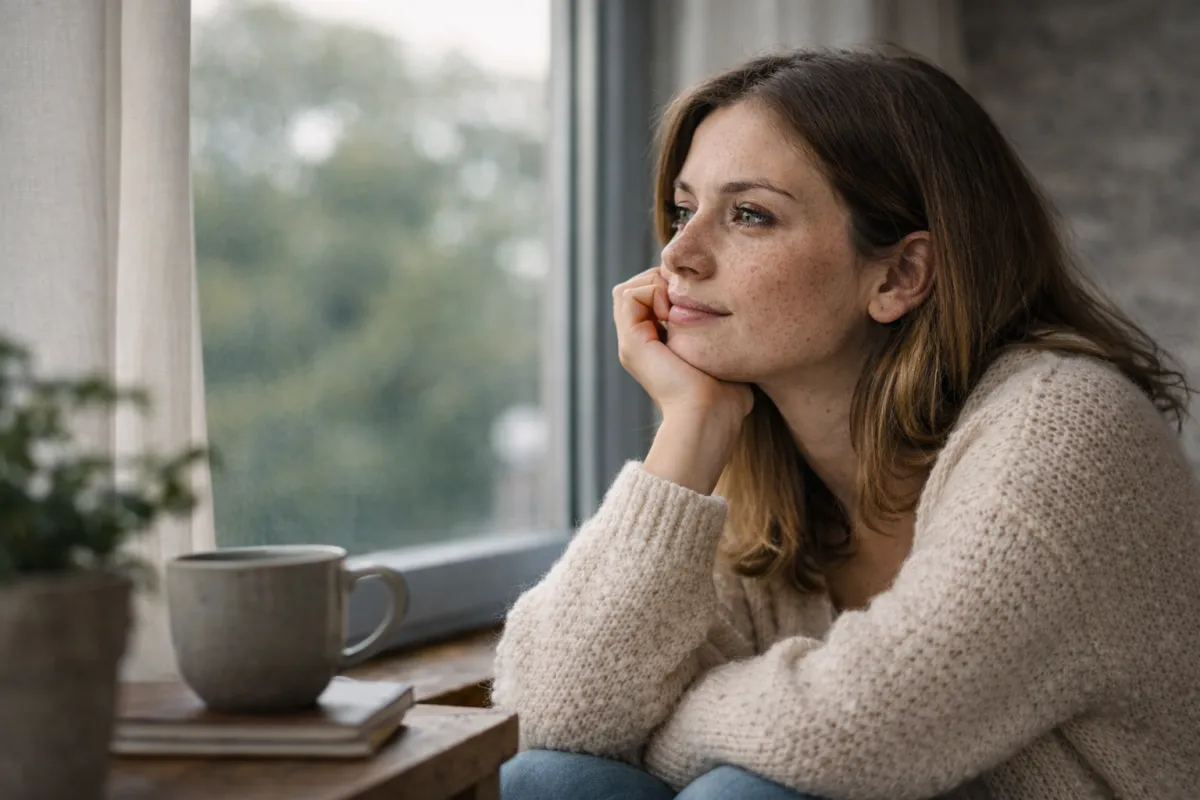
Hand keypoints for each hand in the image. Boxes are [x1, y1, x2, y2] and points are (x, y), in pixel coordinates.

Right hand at [613, 268, 753, 492]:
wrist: (710, 417)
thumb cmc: (727, 398)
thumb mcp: (725, 359)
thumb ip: (722, 340)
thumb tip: (741, 327)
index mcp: (657, 347)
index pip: (654, 296)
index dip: (675, 287)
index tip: (700, 300)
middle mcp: (640, 343)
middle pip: (638, 288)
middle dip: (663, 281)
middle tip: (689, 299)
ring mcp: (632, 343)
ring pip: (629, 288)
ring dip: (656, 285)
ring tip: (679, 307)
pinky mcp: (631, 343)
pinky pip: (627, 295)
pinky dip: (651, 292)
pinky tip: (673, 313)